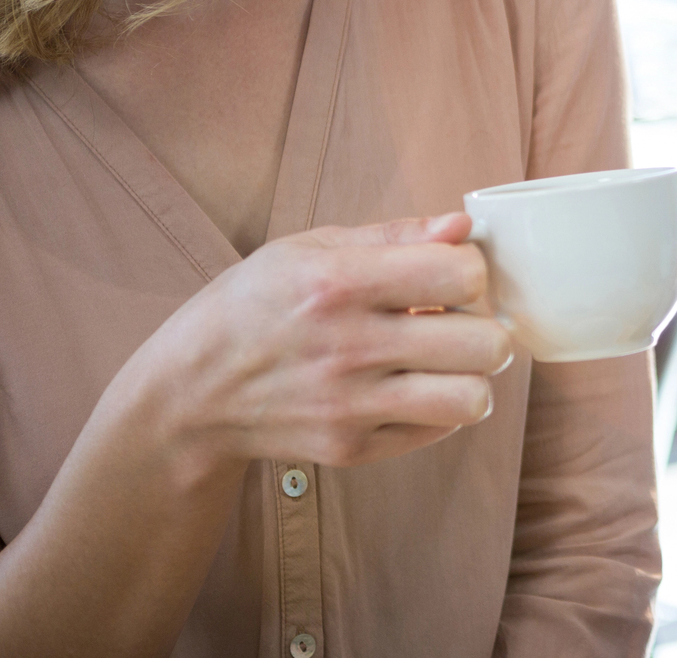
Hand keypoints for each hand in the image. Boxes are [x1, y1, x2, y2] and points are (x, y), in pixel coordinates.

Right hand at [125, 211, 512, 472]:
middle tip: (459, 322)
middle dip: (484, 327)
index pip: (461, 275)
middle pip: (485, 344)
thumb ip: (396, 235)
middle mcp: (348, 347)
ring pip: (473, 400)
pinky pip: (439, 432)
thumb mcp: (309, 248)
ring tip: (446, 361)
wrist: (191, 393)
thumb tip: (464, 228)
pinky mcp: (351, 449)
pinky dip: (440, 409)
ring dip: (472, 377)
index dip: (469, 270)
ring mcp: (350, 406)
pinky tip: (411, 386)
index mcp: (338, 284)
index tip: (449, 275)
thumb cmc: (255, 305)